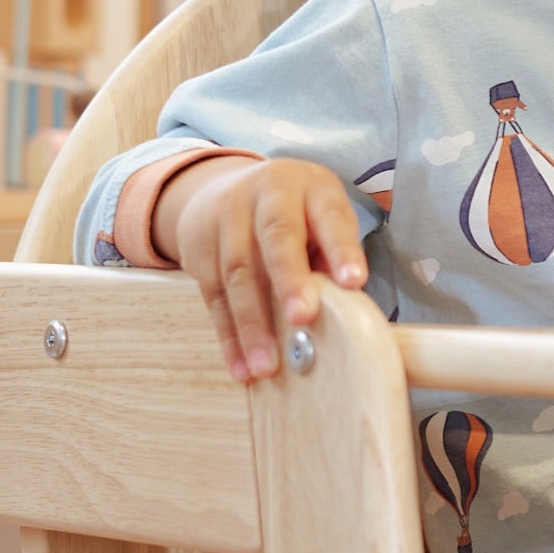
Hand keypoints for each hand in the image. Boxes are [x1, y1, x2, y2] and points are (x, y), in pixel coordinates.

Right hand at [154, 155, 368, 382]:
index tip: (354, 281)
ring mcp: (225, 219)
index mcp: (308, 187)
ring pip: (237, 273)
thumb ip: (332, 254)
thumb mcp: (321, 215)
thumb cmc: (294, 212)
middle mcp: (264, 195)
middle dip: (288, 280)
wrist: (223, 187)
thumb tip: (344, 312)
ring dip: (252, 324)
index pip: (328, 215)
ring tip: (267, 365)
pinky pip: (214, 298)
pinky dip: (229, 337)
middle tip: (302, 318)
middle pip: (275, 237)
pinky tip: (242, 366)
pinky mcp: (199, 250)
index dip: (341, 248)